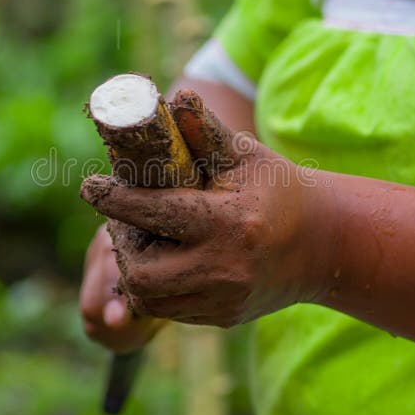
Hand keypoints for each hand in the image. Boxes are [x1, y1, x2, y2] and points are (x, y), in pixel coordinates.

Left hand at [80, 90, 336, 327]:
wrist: (323, 243)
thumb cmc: (279, 189)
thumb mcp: (246, 155)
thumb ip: (206, 131)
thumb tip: (175, 98)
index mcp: (228, 222)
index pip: (154, 213)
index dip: (115, 200)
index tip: (90, 187)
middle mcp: (224, 268)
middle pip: (141, 271)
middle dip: (122, 244)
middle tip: (122, 222)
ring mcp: (223, 299)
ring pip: (149, 298)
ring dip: (134, 269)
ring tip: (142, 240)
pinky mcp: (223, 317)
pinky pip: (170, 309)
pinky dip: (156, 286)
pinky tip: (164, 260)